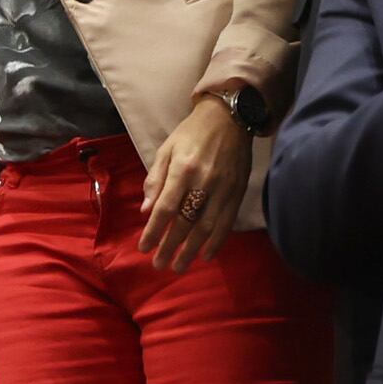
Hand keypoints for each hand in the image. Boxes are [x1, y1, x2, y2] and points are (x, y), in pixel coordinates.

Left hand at [138, 96, 249, 270]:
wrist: (230, 118)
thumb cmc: (191, 133)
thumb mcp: (166, 149)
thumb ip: (155, 180)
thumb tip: (146, 211)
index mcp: (183, 169)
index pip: (166, 208)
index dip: (154, 231)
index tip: (144, 248)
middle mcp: (204, 181)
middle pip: (185, 222)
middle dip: (170, 246)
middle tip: (159, 265)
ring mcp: (224, 188)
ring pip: (207, 227)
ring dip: (192, 250)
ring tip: (179, 266)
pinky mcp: (238, 192)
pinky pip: (227, 222)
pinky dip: (217, 241)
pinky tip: (206, 255)